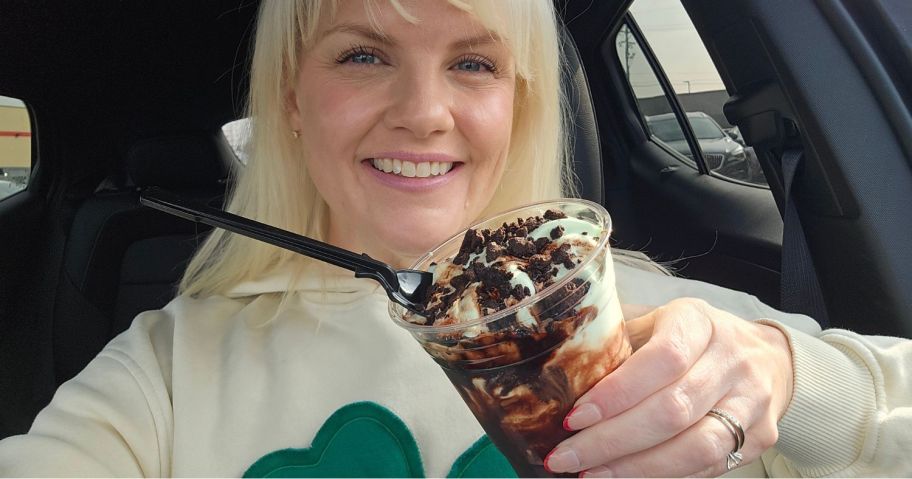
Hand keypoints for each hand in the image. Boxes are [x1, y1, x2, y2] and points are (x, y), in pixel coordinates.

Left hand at [544, 298, 793, 476]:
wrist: (766, 357)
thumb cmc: (691, 339)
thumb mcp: (656, 322)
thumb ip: (617, 343)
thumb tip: (558, 373)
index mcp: (699, 321)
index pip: (662, 359)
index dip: (616, 394)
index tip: (574, 417)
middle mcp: (732, 360)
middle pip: (672, 410)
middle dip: (612, 441)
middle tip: (566, 457)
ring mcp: (752, 402)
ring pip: (694, 447)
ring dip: (636, 469)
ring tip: (591, 474)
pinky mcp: (758, 439)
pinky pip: (707, 467)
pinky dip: (661, 476)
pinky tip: (626, 477)